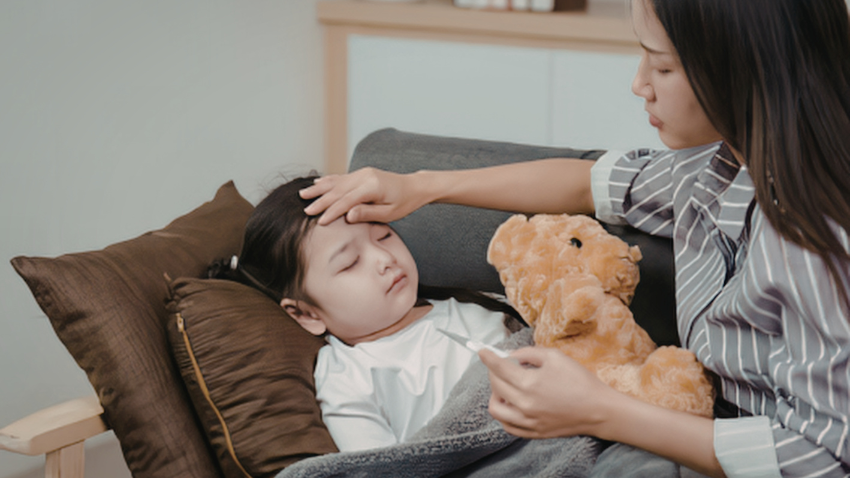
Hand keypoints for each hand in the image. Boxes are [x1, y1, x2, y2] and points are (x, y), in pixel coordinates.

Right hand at [299, 167, 425, 224]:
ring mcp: (362, 173)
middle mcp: (364, 176)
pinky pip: (341, 177)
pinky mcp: (361, 173)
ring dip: (319, 189)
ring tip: (302, 195)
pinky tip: (317, 183)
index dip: (332, 212)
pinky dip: (328, 181)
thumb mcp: (389, 213)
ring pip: (336, 182)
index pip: (346, 201)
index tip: (320, 222)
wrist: (414, 187)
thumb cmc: (404, 203)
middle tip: (305, 211)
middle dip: (320, 201)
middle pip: (337, 190)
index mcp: (372, 187)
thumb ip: (368, 213)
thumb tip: (349, 215)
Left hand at [479, 346, 617, 438]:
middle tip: (504, 365)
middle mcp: (524, 404)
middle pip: (495, 385)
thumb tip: (511, 355)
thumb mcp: (555, 356)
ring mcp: (527, 421)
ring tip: (506, 386)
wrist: (598, 409)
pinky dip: (504, 412)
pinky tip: (511, 403)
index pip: (498, 368)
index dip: (487, 357)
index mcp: (529, 383)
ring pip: (495, 408)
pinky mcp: (533, 432)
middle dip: (494, 371)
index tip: (482, 351)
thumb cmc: (579, 380)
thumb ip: (528, 353)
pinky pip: (507, 425)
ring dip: (495, 393)